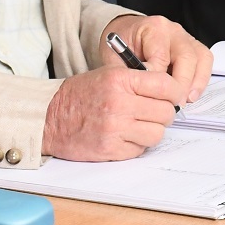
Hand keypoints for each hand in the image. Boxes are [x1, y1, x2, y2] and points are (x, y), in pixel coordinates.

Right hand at [42, 64, 187, 160]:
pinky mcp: (109, 149)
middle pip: (166, 113)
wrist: (48, 118)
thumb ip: (139, 80)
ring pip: (157, 134)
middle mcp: (118, 103)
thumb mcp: (109, 75)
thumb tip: (173, 92)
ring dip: (151, 131)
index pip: (166, 86)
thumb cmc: (81, 95)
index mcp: (120, 80)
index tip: (173, 97)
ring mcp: (114, 128)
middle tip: (153, 113)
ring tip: (138, 125)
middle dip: (164, 114)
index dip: (175, 93)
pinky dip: (136, 145)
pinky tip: (124, 136)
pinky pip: (140, 149)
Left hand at [101, 13, 213, 103]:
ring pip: (201, 58)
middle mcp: (173, 30)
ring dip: (195, 82)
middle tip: (173, 104)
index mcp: (152, 28)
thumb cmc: (120, 46)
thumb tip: (143, 92)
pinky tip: (191, 93)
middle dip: (181, 84)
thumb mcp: (116, 59)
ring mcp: (186, 37)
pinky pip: (205, 60)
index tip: (151, 96)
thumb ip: (128, 73)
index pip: (160, 56)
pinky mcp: (194, 46)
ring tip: (185, 100)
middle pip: (186, 56)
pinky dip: (201, 78)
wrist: (125, 34)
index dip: (157, 79)